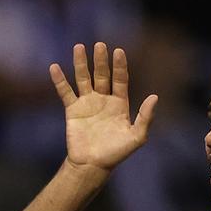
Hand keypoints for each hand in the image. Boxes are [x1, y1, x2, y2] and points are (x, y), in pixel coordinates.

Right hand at [49, 42, 157, 171]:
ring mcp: (87, 104)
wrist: (92, 166)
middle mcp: (103, 101)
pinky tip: (55, 67)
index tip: (118, 51)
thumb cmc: (116, 154)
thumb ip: (145, 117)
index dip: (120, 66)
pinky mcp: (73, 110)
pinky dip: (60, 80)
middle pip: (102, 75)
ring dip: (81, 64)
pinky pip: (65, 92)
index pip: (120, 80)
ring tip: (79, 47)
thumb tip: (155, 96)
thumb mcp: (136, 137)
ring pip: (83, 79)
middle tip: (100, 45)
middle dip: (101, 61)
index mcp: (119, 105)